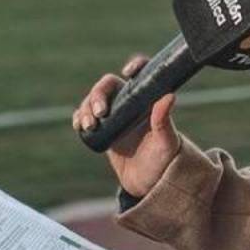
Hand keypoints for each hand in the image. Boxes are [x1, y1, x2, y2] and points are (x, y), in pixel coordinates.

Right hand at [73, 53, 181, 197]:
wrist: (151, 183)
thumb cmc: (165, 161)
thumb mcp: (166, 142)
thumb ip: (164, 121)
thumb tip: (169, 96)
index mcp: (148, 101)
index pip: (141, 74)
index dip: (135, 66)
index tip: (127, 72)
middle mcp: (130, 104)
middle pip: (108, 85)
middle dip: (98, 94)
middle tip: (100, 113)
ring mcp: (115, 116)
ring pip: (93, 100)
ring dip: (86, 107)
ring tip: (89, 125)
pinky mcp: (104, 130)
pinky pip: (85, 117)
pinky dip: (79, 118)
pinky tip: (80, 126)